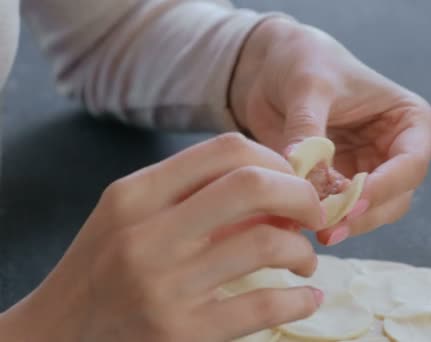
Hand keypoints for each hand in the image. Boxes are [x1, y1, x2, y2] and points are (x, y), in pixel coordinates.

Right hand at [0, 133, 324, 341]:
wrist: (59, 333)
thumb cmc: (103, 267)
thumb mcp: (132, 216)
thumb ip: (191, 195)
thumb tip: (274, 187)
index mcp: (136, 194)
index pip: (226, 150)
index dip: (275, 159)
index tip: (291, 180)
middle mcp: (148, 234)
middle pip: (253, 185)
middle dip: (301, 195)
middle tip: (312, 214)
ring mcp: (164, 285)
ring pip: (266, 245)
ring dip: (302, 251)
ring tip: (304, 261)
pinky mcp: (181, 332)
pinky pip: (263, 307)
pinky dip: (299, 301)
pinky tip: (307, 298)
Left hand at [230, 19, 430, 244]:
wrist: (275, 69)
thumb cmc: (306, 62)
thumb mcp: (309, 86)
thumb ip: (308, 127)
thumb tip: (299, 167)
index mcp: (409, 120)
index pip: (411, 163)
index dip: (384, 188)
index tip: (350, 204)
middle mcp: (395, 150)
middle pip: (396, 198)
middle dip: (363, 215)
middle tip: (327, 227)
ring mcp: (369, 170)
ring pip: (370, 212)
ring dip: (344, 223)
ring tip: (311, 226)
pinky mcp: (340, 184)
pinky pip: (339, 211)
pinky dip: (323, 218)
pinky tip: (299, 221)